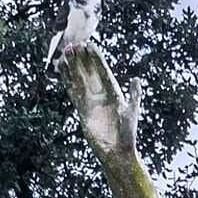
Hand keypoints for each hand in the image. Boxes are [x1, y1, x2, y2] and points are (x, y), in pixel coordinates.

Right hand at [52, 9, 140, 164]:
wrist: (116, 153)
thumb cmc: (127, 135)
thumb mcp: (131, 112)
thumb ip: (134, 95)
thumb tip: (136, 79)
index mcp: (113, 91)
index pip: (103, 70)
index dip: (96, 58)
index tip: (89, 44)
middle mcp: (100, 94)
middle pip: (89, 71)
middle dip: (82, 58)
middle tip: (74, 44)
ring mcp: (90, 101)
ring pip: (79, 79)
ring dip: (73, 66)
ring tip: (66, 51)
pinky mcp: (81, 109)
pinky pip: (73, 91)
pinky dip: (67, 80)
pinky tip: (62, 69)